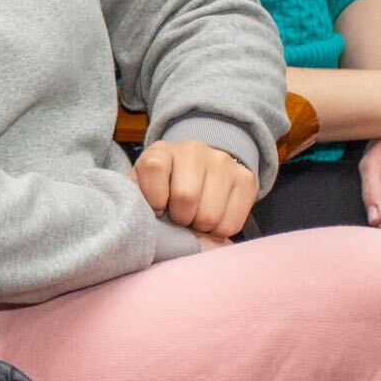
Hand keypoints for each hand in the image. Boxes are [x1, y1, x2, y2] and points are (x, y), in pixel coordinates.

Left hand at [133, 139, 258, 240]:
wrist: (201, 170)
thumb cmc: (163, 188)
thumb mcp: (141, 187)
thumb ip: (134, 197)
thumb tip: (137, 217)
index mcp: (161, 150)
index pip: (154, 168)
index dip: (154, 199)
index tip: (158, 209)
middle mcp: (194, 150)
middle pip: (186, 197)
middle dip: (180, 219)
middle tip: (180, 217)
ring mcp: (223, 162)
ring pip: (210, 216)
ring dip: (200, 227)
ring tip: (195, 218)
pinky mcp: (246, 179)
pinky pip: (231, 224)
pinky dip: (219, 230)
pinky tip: (213, 218)